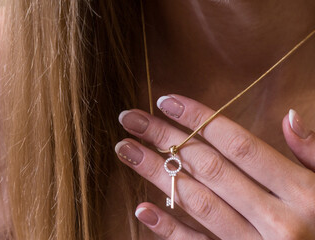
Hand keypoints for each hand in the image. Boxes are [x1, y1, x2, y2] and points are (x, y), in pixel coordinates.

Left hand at [115, 94, 314, 239]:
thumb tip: (288, 115)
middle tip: (131, 119)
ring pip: (196, 202)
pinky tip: (142, 209)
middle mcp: (277, 220)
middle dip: (166, 139)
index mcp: (303, 193)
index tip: (166, 102)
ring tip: (126, 150)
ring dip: (156, 173)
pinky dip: (169, 229)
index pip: (239, 145)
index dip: (199, 119)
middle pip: (209, 167)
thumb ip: (314, 153)